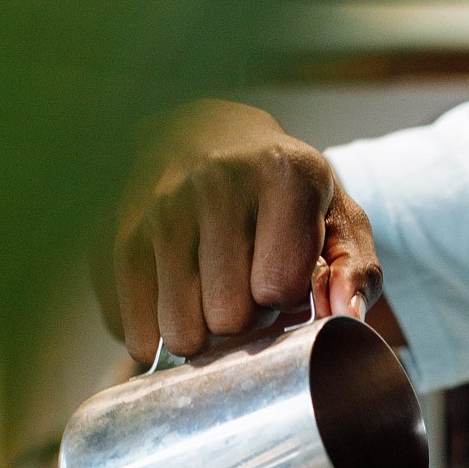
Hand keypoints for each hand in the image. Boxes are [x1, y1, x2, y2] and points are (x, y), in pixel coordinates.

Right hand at [95, 100, 382, 364]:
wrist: (204, 135)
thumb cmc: (282, 193)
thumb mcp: (338, 220)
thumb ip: (357, 271)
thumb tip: (347, 315)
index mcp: (283, 173)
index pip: (278, 288)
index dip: (285, 300)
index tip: (281, 276)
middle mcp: (213, 179)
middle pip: (228, 318)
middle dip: (242, 321)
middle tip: (243, 289)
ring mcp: (155, 203)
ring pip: (180, 332)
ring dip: (199, 332)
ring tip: (209, 296)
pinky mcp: (111, 230)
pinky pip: (132, 327)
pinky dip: (152, 332)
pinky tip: (171, 299)